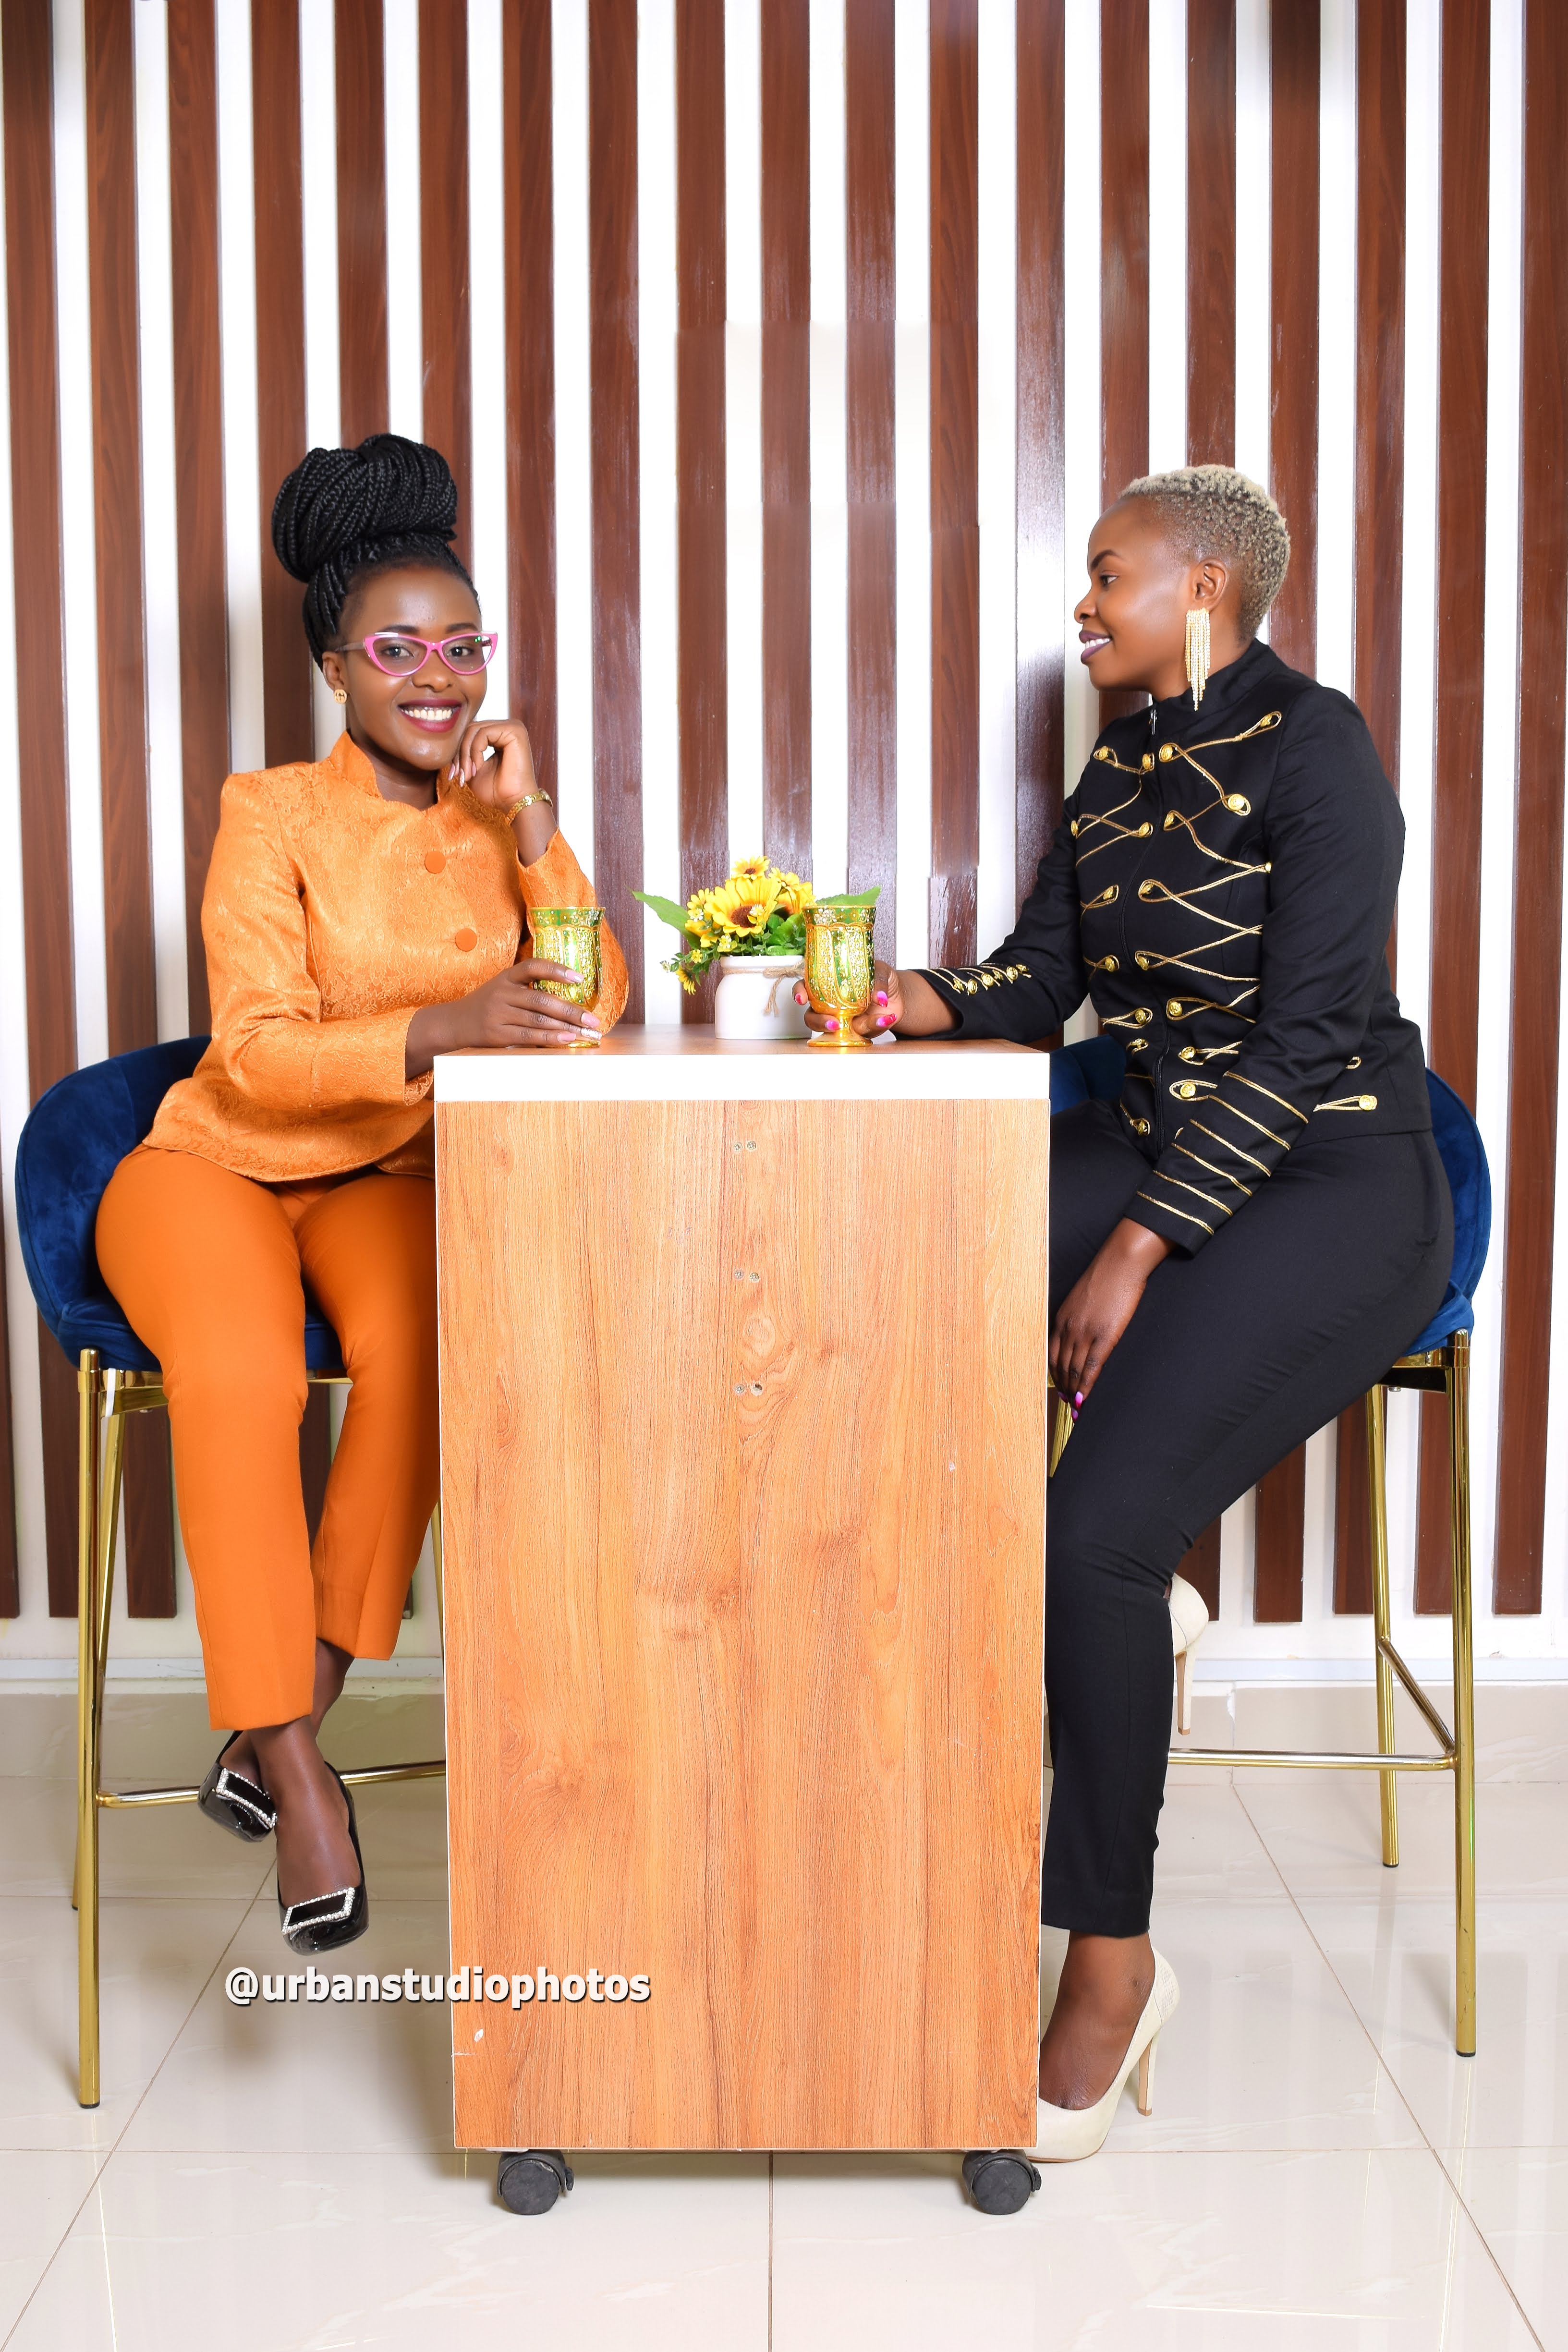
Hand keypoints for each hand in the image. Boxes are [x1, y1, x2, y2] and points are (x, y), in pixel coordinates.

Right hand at [405, 961, 600, 1075]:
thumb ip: (527, 987)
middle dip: (572, 1010)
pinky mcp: (498, 1035)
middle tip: (594, 1019)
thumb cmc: (487, 1005)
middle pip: (542, 1000)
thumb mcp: (502, 988)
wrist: (454, 1024)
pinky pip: (529, 1037)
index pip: (533, 966)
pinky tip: (568, 1039)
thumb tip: (568, 995)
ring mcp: (499, 1014)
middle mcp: (502, 993)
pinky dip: (551, 1038)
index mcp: (506, 977)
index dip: (556, 970)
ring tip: (587, 1033)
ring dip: (567, 1027)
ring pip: (539, 1020)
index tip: (579, 977)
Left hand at [449, 719, 555, 863]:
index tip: (455, 775)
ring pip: (474, 730)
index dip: (458, 752)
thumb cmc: (497, 791)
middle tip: (459, 775)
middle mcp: (508, 727)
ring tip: (468, 774)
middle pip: (471, 729)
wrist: (514, 803)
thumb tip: (448, 744)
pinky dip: (474, 752)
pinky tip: (478, 768)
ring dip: (465, 754)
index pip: (471, 732)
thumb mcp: (472, 769)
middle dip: (459, 753)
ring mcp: (513, 727)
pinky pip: (483, 734)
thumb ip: (463, 754)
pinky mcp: (515, 731)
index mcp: (501, 735)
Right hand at [792, 961, 956, 1039]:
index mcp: (828, 983)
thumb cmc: (880, 978)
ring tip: (865, 1023)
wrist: (897, 996)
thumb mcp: (880, 970)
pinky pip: (861, 1033)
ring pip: (832, 1031)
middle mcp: (830, 1004)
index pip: (806, 986)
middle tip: (833, 1023)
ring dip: (847, 1030)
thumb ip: (877, 981)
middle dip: (819, 1022)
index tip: (801, 998)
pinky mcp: (857, 1031)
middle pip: (812, 1016)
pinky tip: (886, 1018)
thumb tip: (879, 997)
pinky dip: (875, 1025)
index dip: (799, 992)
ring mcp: (841, 1020)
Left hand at [1049, 1218, 1172, 1411]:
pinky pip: (1093, 1366)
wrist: (1120, 1263)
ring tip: (1076, 1406)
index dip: (1055, 1374)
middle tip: (1067, 1403)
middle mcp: (1069, 1327)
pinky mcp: (1105, 1335)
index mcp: (1062, 1318)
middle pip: (1062, 1365)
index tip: (1059, 1387)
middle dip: (1064, 1386)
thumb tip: (1079, 1334)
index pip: (1052, 1354)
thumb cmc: (1105, 1278)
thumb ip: (1076, 1317)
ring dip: (1074, 1390)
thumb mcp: (1081, 1298)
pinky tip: (1085, 1398)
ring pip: (1075, 1370)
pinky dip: (1087, 1385)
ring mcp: (1086, 1332)